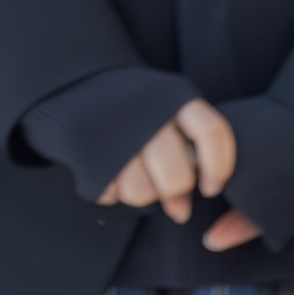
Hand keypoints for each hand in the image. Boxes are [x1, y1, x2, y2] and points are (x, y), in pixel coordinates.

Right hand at [96, 95, 263, 243]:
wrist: (75, 82)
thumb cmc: (133, 109)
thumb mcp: (164, 113)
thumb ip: (183, 155)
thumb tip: (180, 212)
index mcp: (170, 96)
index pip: (211, 133)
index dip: (218, 168)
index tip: (210, 188)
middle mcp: (143, 110)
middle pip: (177, 176)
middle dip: (173, 190)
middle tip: (162, 185)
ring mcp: (111, 129)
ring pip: (141, 191)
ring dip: (139, 193)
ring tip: (131, 175)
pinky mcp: (83, 148)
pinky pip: (108, 193)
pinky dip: (111, 191)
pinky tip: (107, 172)